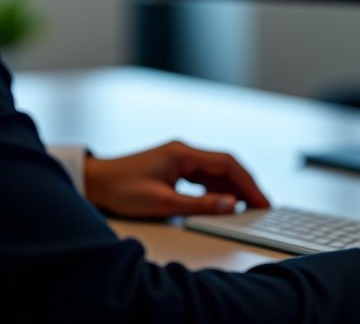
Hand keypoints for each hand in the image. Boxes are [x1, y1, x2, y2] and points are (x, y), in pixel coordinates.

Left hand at [83, 140, 270, 219]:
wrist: (96, 181)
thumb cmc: (123, 189)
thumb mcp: (163, 202)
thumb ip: (199, 205)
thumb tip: (231, 205)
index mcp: (182, 153)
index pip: (226, 163)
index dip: (248, 182)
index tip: (263, 201)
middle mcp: (183, 151)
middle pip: (224, 166)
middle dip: (245, 186)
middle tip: (263, 207)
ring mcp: (179, 158)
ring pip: (215, 171)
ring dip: (232, 189)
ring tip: (248, 209)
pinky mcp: (173, 167)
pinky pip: (203, 176)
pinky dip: (216, 190)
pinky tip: (224, 204)